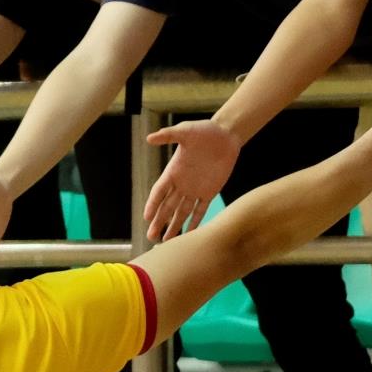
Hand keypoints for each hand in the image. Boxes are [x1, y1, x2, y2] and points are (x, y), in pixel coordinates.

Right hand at [142, 118, 240, 240]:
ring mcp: (195, 189)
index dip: (153, 204)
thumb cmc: (204, 130)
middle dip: (159, 222)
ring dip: (174, 226)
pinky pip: (201, 210)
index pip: (159, 192)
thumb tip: (149, 138)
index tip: (146, 217)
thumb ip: (168, 135)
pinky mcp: (210, 191)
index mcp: (173, 171)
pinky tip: (190, 234)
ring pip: (182, 212)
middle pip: (168, 207)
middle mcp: (182, 183)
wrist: (225, 134)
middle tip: (151, 237)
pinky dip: (196, 222)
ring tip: (166, 241)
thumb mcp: (185, 131)